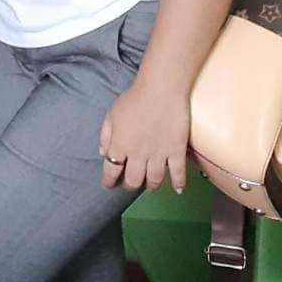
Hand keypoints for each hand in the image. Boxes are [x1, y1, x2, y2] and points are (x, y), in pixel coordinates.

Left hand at [98, 76, 190, 193]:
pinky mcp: (176, 151)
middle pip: (133, 180)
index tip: (108, 185)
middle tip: (129, 185)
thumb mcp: (111, 114)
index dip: (109, 181)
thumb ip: (105, 135)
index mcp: (120, 145)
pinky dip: (178, 183)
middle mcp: (138, 154)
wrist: (161, 91)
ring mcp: (159, 155)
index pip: (111, 170)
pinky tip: (177, 190)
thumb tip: (103, 153)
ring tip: (149, 186)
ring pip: (154, 180)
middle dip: (129, 185)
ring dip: (151, 186)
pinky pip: (178, 173)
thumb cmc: (133, 99)